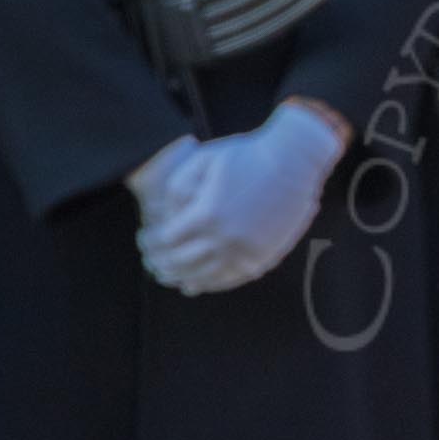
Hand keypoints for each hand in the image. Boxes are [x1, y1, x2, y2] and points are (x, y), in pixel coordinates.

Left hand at [138, 100, 347, 294]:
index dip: (150, 243)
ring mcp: (247, 251)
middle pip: (182, 263)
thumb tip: (165, 218)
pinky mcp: (265, 256)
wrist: (294, 160)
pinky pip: (232, 279)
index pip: (166, 241)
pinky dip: (211, 284)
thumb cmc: (246, 155)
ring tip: (170, 277)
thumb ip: (177, 189)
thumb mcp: (201, 160)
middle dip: (162, 264)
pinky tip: (198, 284)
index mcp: (206, 215)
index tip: (144, 240)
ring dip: (183, 279)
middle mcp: (225, 238)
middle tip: (152, 263)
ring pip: (206, 276)